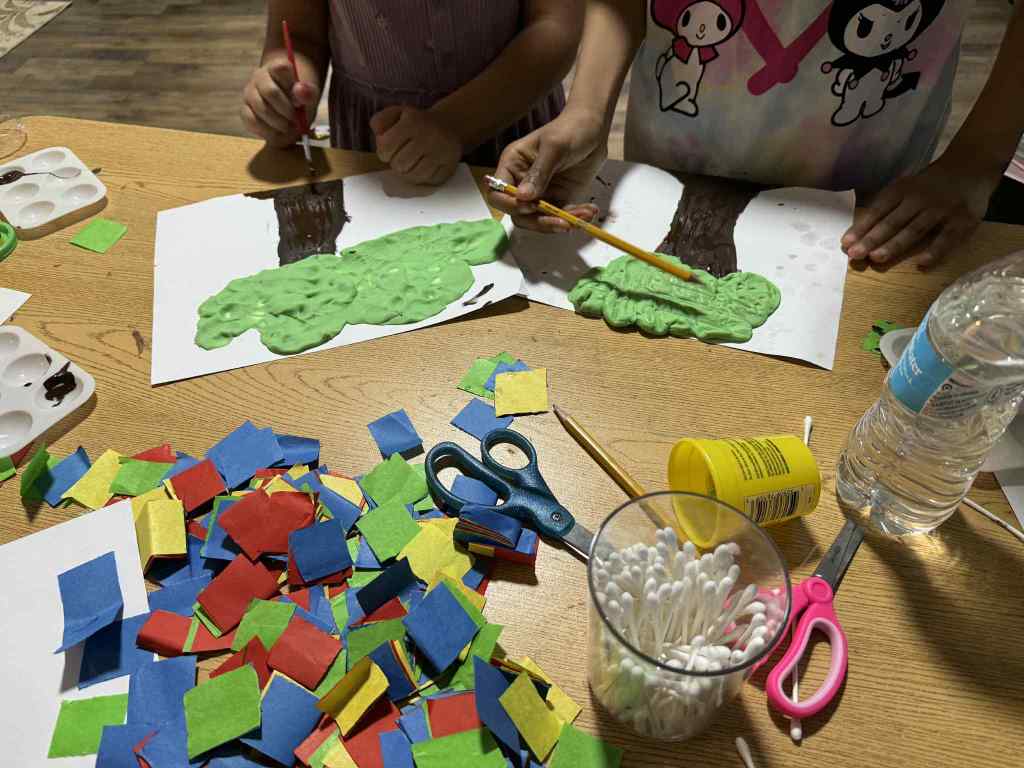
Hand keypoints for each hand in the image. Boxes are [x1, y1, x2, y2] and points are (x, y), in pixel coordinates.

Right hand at [241, 60, 319, 146]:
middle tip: (296, 121)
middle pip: (270, 92)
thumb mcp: (309, 96)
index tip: (300, 102)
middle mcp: (259, 77)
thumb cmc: (299, 100)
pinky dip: (266, 131)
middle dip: (286, 110)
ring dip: (278, 122)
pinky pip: (251, 120)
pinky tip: (277, 132)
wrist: (290, 111)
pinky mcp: (245, 110)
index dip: (292, 87)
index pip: (281, 68)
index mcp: (276, 67)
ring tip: (289, 127)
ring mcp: (249, 93)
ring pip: (260, 107)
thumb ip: (308, 93)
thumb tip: (300, 90)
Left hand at [370, 106, 461, 185]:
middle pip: (399, 165)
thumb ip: (380, 122)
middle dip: (396, 164)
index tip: (389, 150)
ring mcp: (441, 152)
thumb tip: (379, 137)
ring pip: (414, 176)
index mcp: (412, 122)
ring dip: (408, 174)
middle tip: (402, 158)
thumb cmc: (416, 122)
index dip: (383, 153)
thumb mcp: (396, 114)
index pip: (386, 148)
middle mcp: (428, 136)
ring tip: (411, 165)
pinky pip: (429, 182)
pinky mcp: (450, 166)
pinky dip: (423, 179)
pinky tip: (423, 170)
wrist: (448, 125)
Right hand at [488, 107, 607, 232]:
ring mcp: (540, 194)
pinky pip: (561, 217)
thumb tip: (522, 197)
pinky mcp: (558, 199)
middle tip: (562, 222)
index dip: (510, 204)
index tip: (530, 206)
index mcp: (512, 166)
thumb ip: (539, 172)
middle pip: (518, 214)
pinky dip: (574, 218)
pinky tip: (589, 211)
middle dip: (540, 221)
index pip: (497, 193)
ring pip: (540, 220)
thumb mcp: (554, 147)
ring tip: (583, 215)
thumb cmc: (570, 129)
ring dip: (560, 222)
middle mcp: (522, 183)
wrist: (594, 129)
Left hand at [842, 155, 998, 267]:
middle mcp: (920, 199)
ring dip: (895, 244)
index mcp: (902, 190)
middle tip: (855, 254)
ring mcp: (942, 209)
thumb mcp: (905, 188)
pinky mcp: (963, 220)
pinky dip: (934, 251)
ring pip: (915, 229)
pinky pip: (947, 238)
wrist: (971, 167)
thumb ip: (886, 208)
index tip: (845, 244)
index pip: (878, 211)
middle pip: (893, 222)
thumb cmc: (928, 185)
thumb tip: (857, 235)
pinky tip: (921, 264)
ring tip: (877, 258)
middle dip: (872, 239)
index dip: (862, 227)